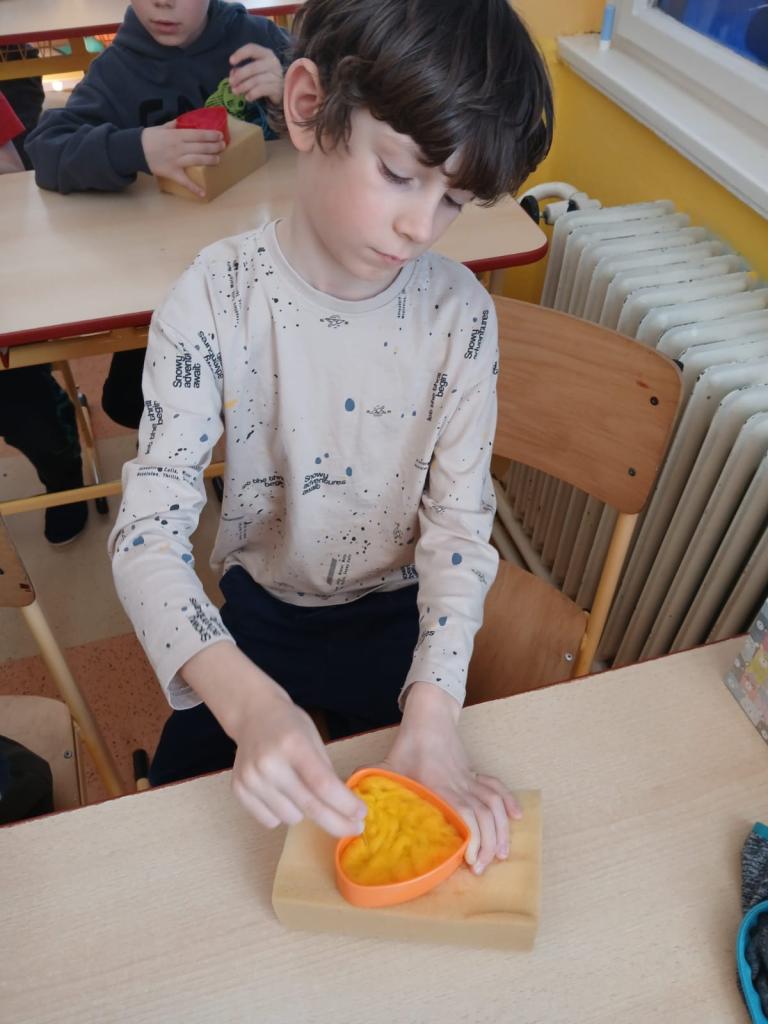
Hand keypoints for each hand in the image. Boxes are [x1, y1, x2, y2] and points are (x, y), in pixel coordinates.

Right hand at [142, 121, 225, 197]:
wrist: (136, 149)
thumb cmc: (149, 138)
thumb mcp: (161, 127)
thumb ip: (173, 125)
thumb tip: (182, 121)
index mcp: (177, 135)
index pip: (198, 134)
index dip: (210, 135)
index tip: (220, 135)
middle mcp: (178, 147)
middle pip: (200, 146)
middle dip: (214, 146)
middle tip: (223, 147)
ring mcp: (176, 160)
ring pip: (197, 159)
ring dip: (209, 160)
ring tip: (218, 160)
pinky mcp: (172, 172)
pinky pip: (185, 181)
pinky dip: (194, 188)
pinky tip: (203, 193)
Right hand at [181, 642, 366, 835]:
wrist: (252, 715)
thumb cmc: (289, 726)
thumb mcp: (314, 739)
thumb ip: (327, 772)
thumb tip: (347, 809)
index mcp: (293, 744)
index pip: (323, 784)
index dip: (345, 804)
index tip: (362, 815)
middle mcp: (269, 763)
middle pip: (310, 807)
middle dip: (337, 822)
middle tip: (354, 828)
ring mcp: (251, 778)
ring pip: (291, 818)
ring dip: (304, 812)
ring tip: (299, 789)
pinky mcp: (239, 790)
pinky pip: (270, 821)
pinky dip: (282, 813)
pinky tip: (280, 793)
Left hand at [229, 43, 283, 104]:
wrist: (280, 90)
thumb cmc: (263, 77)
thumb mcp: (252, 71)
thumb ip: (241, 70)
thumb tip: (233, 74)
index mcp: (266, 54)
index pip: (252, 49)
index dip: (240, 54)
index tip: (231, 62)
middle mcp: (272, 62)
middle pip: (253, 67)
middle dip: (239, 76)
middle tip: (231, 83)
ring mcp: (276, 76)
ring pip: (256, 80)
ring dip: (243, 86)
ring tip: (235, 91)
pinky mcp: (277, 88)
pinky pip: (262, 90)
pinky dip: (252, 94)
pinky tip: (247, 97)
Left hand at [377, 682, 521, 873]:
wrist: (428, 717)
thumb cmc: (407, 745)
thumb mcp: (386, 767)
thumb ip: (372, 787)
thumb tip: (353, 811)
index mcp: (440, 786)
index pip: (465, 816)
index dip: (473, 840)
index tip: (470, 861)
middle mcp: (460, 785)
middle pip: (485, 816)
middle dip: (488, 844)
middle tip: (481, 867)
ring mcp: (470, 778)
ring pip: (495, 805)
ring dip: (501, 829)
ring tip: (501, 853)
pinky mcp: (475, 773)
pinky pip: (497, 787)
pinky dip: (509, 802)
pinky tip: (516, 818)